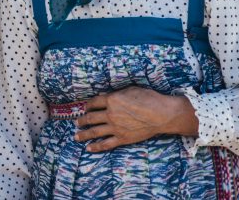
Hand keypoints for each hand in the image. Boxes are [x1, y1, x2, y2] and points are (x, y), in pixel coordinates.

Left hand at [74, 86, 198, 152]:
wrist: (162, 114)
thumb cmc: (149, 98)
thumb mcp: (130, 90)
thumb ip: (116, 94)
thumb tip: (105, 96)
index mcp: (111, 100)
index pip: (93, 102)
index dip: (87, 105)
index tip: (85, 108)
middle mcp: (110, 114)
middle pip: (91, 117)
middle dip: (81, 120)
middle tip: (76, 122)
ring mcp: (115, 127)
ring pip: (94, 132)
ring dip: (83, 134)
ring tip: (76, 136)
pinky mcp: (123, 138)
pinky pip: (106, 144)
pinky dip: (96, 147)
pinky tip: (88, 148)